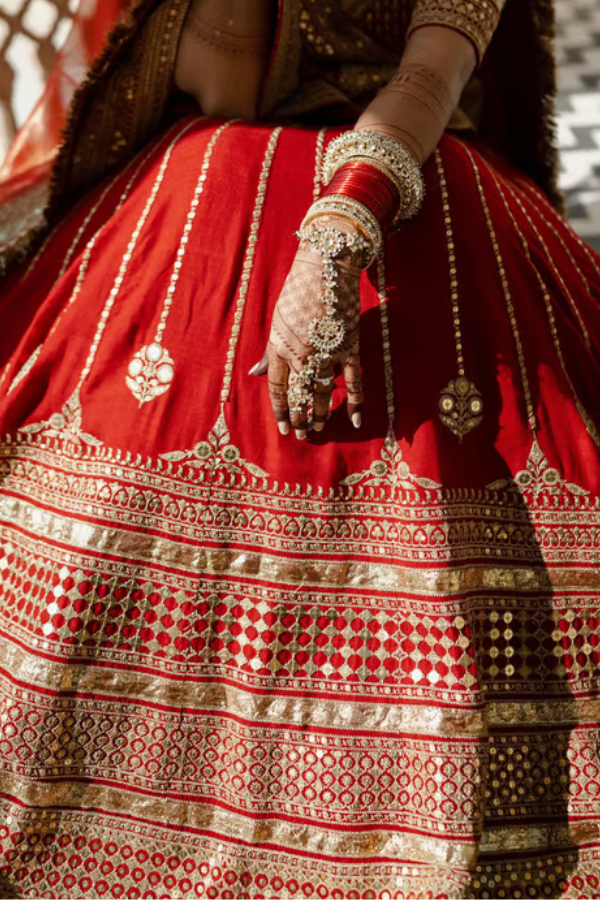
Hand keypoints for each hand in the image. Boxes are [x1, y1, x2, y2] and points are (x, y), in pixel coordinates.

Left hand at [252, 215, 365, 439]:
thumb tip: (253, 374)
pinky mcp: (349, 347)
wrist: (327, 266)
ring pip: (323, 392)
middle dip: (299, 418)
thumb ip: (270, 353)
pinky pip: (354, 381)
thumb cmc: (298, 292)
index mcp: (280, 346)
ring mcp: (327, 351)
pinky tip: (354, 420)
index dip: (280, 410)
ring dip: (320, 413)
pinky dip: (355, 402)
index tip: (282, 428)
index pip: (278, 388)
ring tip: (318, 428)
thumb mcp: (277, 322)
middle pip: (300, 394)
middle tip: (300, 435)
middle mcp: (302, 353)